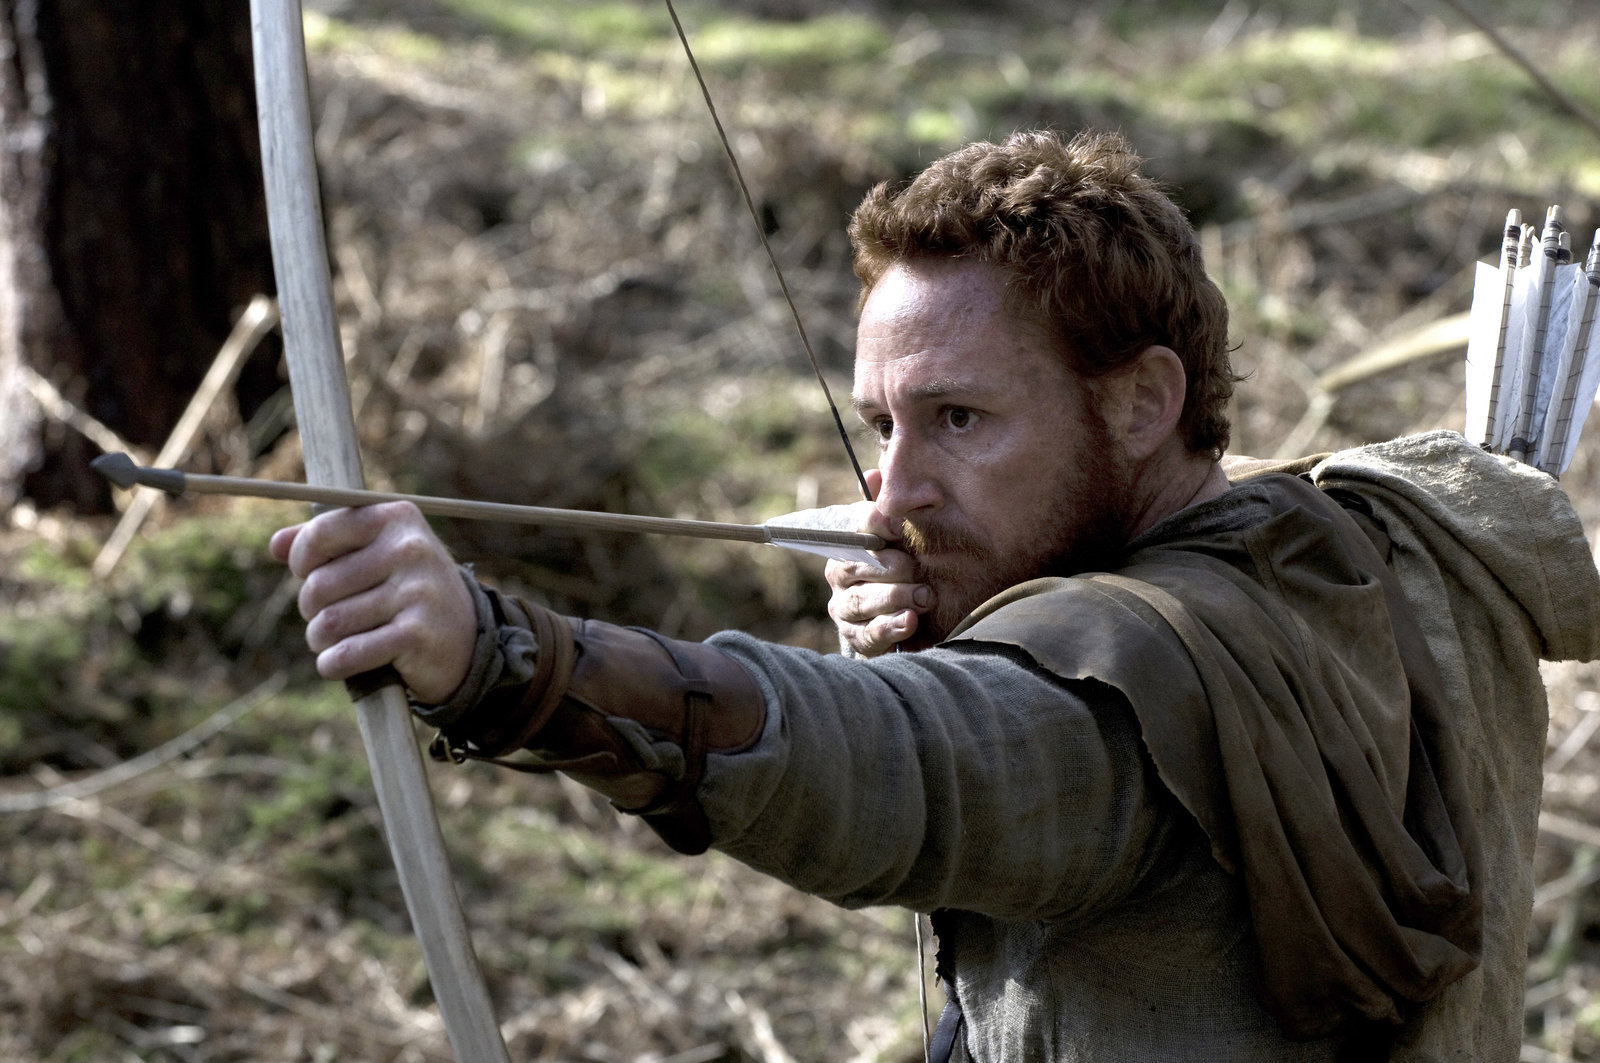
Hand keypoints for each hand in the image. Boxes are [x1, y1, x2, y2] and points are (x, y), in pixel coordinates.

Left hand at [269, 502, 475, 704]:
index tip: (309, 574)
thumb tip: (275, 544)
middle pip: (318, 585)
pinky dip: (332, 664)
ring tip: (334, 641)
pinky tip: (337, 663)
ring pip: (329, 623)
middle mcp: (410, 550)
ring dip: (320, 640)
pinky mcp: (417, 635)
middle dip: (312, 609)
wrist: (466, 638)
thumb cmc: (408, 591)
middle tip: (329, 617)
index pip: (320, 533)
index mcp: (397, 519)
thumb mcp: (376, 555)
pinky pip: (348, 653)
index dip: (302, 559)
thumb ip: (328, 543)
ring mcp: (417, 592)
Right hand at [824, 471, 933, 656]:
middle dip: (888, 567)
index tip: (897, 526)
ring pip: (861, 600)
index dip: (872, 523)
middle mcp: (839, 573)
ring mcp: (845, 607)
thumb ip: (890, 504)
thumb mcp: (904, 533)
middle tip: (917, 568)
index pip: (852, 526)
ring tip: (925, 597)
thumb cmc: (906, 563)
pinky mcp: (857, 637)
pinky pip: (870, 634)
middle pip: (854, 565)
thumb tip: (874, 473)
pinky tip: (910, 621)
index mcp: (848, 540)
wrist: (910, 613)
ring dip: (895, 597)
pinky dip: (891, 627)